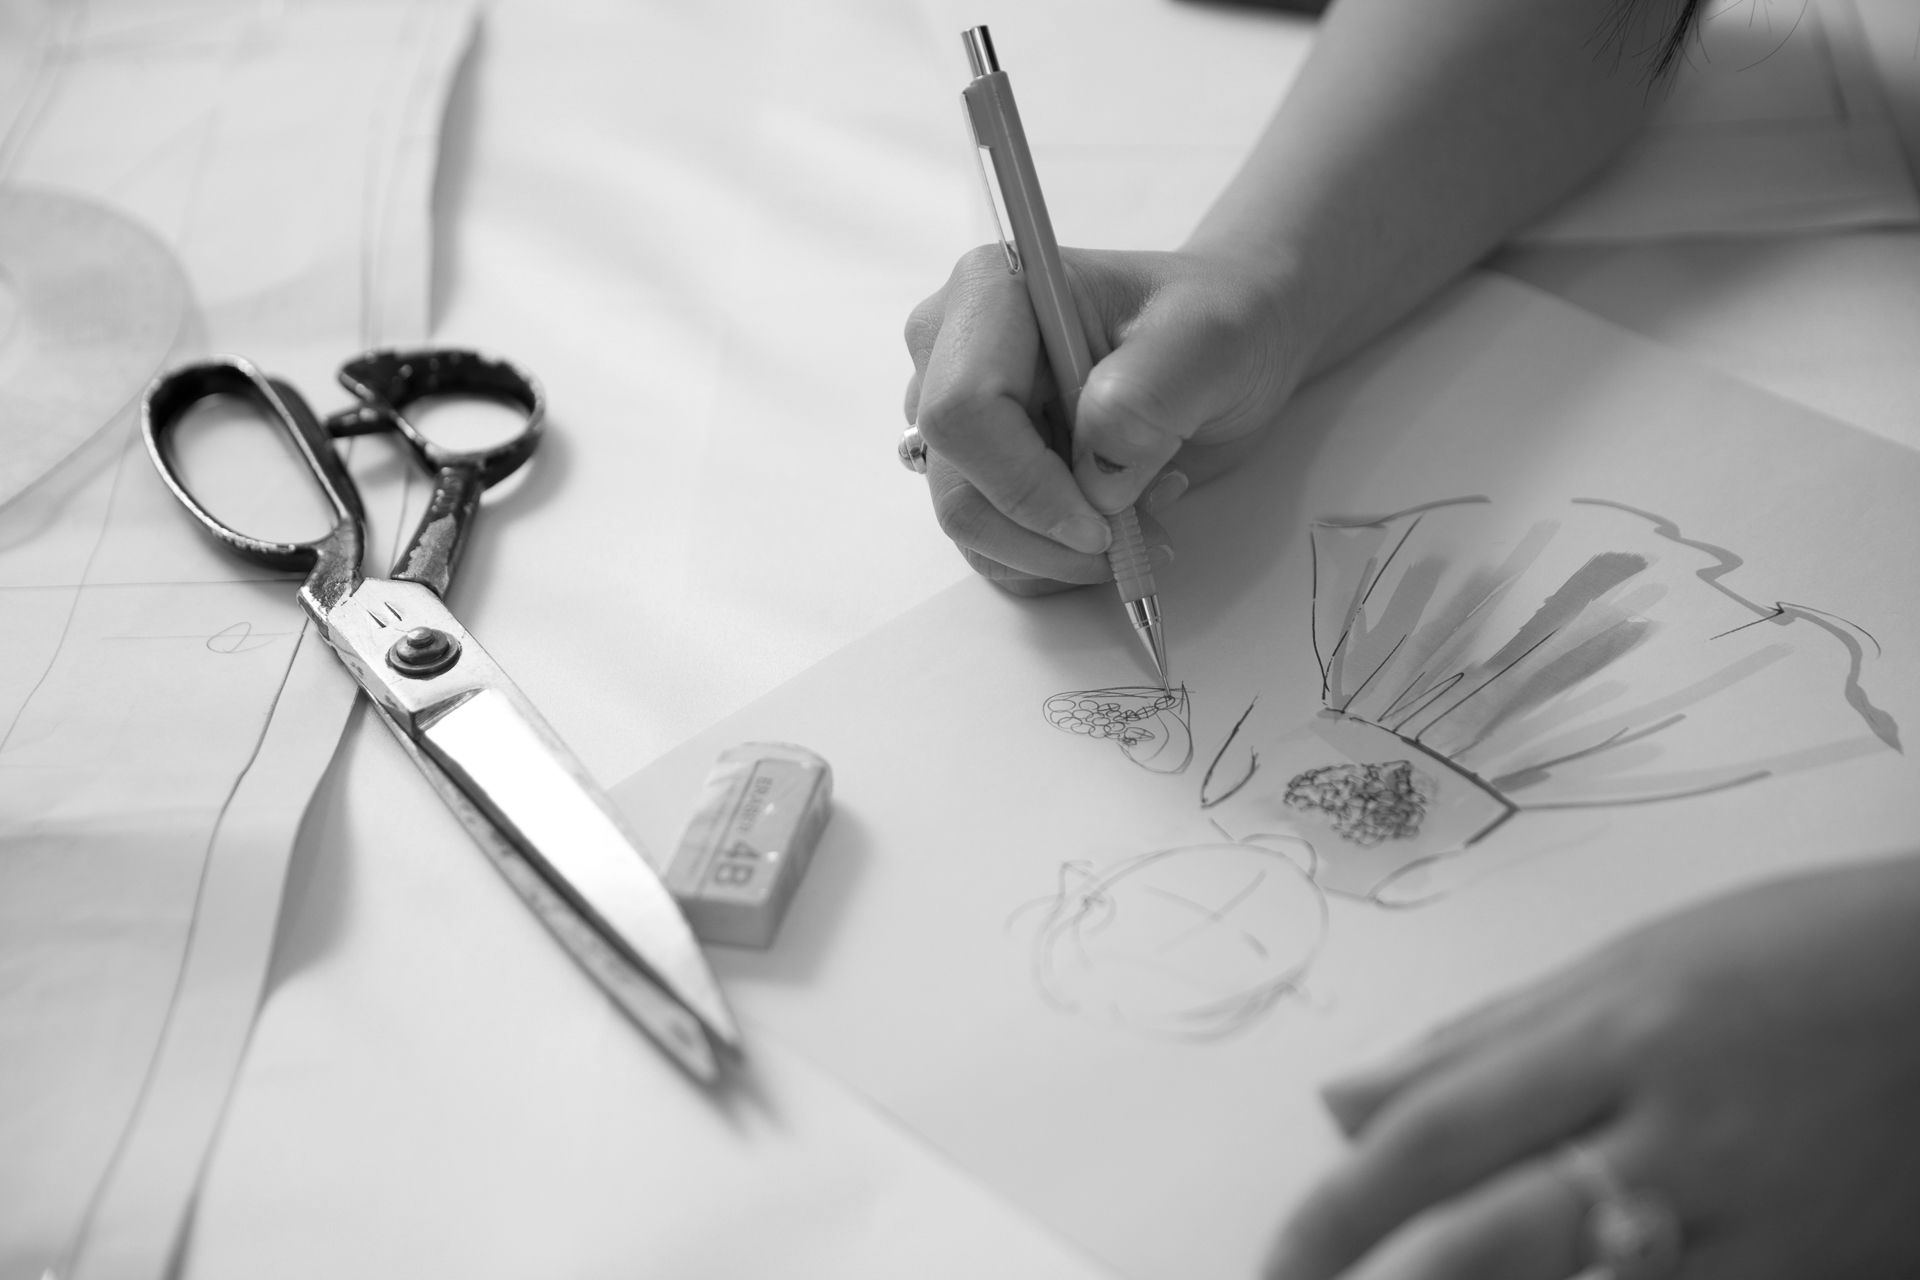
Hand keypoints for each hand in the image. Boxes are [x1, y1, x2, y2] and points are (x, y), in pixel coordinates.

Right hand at [901, 243, 1309, 593]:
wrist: (1227, 340)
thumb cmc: (1218, 319)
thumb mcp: (1209, 341)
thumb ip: (1146, 397)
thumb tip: (1095, 478)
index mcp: (993, 290)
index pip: (964, 411)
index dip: (1025, 486)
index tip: (1101, 527)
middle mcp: (954, 347)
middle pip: (956, 481)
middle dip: (1044, 535)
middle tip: (1131, 538)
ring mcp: (960, 410)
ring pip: (968, 522)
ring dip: (1055, 550)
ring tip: (1142, 512)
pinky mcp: (978, 461)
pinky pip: (990, 540)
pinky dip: (1053, 553)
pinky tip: (1117, 514)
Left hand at [1266, 855, 1919, 1279]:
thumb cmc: (1800, 952)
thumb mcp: (1633, 963)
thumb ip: (1483, 1041)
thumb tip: (1341, 1103)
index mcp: (1615, 1033)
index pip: (1437, 1135)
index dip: (1338, 1211)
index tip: (1278, 1260)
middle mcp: (1672, 1132)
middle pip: (1489, 1233)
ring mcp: (1751, 1220)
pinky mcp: (1811, 1275)